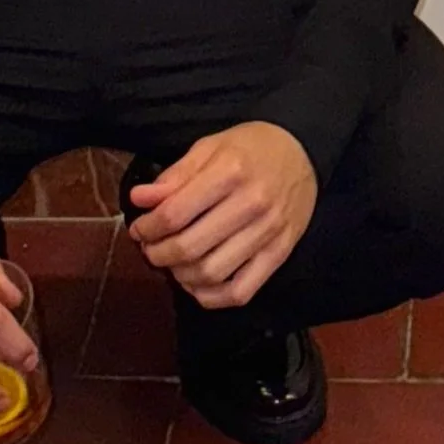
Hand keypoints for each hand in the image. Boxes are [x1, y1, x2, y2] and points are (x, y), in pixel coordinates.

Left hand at [127, 121, 317, 310]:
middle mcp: (252, 203)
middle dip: (158, 254)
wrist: (304, 149)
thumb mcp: (210, 147)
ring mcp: (269, 232)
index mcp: (230, 171)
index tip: (139, 228)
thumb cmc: (251, 146)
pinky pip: (241, 292)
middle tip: (151, 248)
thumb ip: (175, 175)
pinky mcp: (281, 253)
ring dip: (180, 276)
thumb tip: (140, 200)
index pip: (174, 214)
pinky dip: (212, 297)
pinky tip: (198, 284)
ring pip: (211, 273)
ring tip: (173, 263)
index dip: (147, 227)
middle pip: (189, 247)